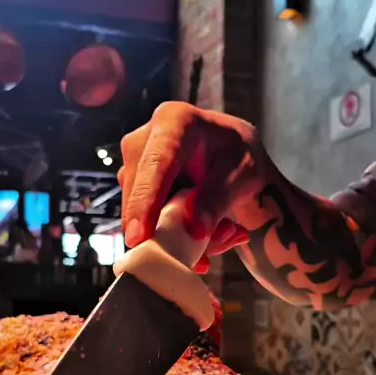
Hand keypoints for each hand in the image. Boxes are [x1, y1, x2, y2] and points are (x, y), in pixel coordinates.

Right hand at [118, 102, 261, 272]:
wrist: (231, 156)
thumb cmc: (240, 156)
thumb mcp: (243, 174)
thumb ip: (217, 199)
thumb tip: (193, 230)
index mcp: (174, 121)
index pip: (156, 165)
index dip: (145, 203)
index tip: (139, 238)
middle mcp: (144, 139)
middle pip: (141, 195)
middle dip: (168, 230)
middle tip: (211, 252)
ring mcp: (133, 163)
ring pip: (139, 213)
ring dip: (174, 235)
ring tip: (217, 235)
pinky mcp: (132, 185)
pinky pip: (142, 219)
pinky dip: (170, 235)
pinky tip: (201, 233)